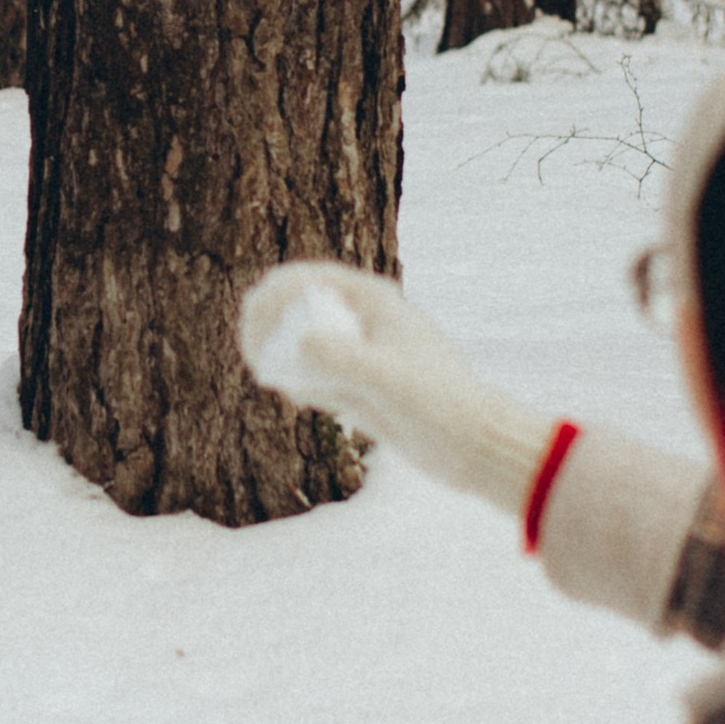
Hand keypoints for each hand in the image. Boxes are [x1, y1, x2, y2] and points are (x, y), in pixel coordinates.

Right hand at [239, 262, 552, 512]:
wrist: (472, 445)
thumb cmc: (439, 403)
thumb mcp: (389, 380)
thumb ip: (345, 360)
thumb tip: (299, 344)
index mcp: (375, 302)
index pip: (310, 278)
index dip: (274, 292)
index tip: (254, 319)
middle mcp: (365, 323)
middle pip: (300, 308)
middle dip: (270, 325)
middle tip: (252, 352)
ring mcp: (361, 356)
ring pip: (305, 344)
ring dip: (280, 354)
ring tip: (268, 374)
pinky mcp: (361, 388)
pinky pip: (317, 376)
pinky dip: (300, 382)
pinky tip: (298, 398)